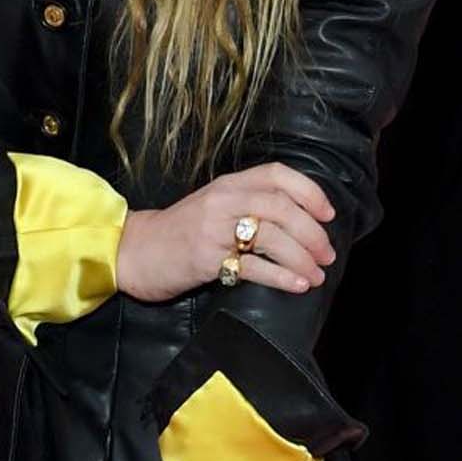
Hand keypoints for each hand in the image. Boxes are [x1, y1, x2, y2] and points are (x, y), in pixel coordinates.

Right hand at [116, 160, 334, 301]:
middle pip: (281, 207)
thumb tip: (297, 223)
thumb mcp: (213, 207)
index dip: (309, 192)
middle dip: (312, 232)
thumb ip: (248, 205)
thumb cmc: (178, 234)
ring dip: (302, 257)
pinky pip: (253, 266)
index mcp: (228, 184)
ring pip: (272, 236)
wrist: (133, 252)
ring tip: (316, 275)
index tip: (328, 214)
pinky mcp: (206, 258)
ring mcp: (213, 229)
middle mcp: (223, 201)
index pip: (277, 175)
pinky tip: (296, 285)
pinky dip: (281, 276)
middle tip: (327, 255)